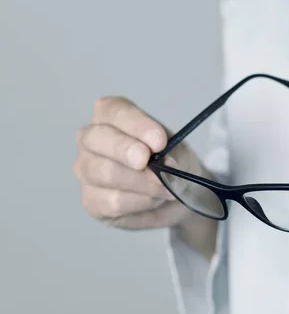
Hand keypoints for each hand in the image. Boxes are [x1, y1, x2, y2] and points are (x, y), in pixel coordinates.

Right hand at [73, 96, 206, 230]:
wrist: (175, 195)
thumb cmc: (170, 162)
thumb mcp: (177, 150)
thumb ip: (169, 152)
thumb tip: (162, 163)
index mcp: (110, 115)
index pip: (114, 111)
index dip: (136, 125)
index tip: (159, 141)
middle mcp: (90, 139)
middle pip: (96, 138)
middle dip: (124, 149)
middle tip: (146, 161)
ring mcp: (86, 170)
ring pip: (103, 172)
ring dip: (140, 182)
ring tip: (165, 187)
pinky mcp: (91, 200)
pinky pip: (111, 201)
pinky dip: (139, 202)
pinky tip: (154, 200)